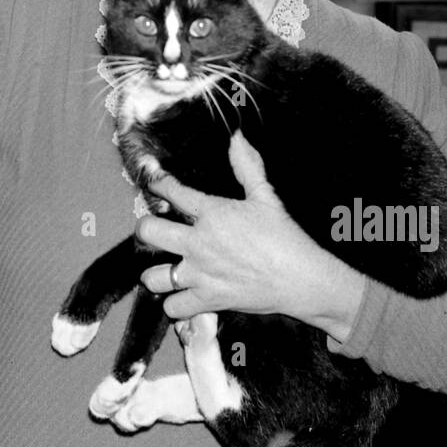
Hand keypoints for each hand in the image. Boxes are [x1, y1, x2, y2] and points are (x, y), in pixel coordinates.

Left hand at [136, 132, 364, 341]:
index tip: (154, 182)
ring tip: (165, 268)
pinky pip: (174, 308)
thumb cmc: (285, 237)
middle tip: (153, 230)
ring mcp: (200, 274)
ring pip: (153, 276)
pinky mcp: (208, 300)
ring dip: (155, 273)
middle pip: (148, 232)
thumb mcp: (266, 196)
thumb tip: (238, 138)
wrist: (301, 279)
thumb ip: (247, 166)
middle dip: (145, 229)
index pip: (172, 191)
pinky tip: (182, 296)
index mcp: (212, 213)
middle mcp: (199, 243)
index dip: (157, 183)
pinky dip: (175, 305)